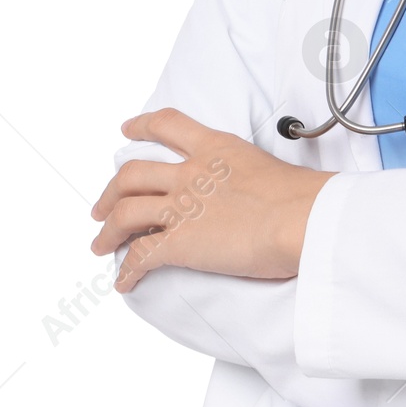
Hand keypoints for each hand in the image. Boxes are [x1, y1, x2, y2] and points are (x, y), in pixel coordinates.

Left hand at [89, 108, 334, 290]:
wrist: (303, 217)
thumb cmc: (302, 196)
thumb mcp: (269, 167)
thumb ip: (248, 175)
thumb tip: (255, 194)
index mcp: (216, 148)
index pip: (168, 125)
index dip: (141, 126)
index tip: (127, 130)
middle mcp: (191, 173)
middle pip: (132, 174)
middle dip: (109, 192)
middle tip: (101, 207)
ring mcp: (182, 207)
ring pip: (124, 213)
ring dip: (107, 232)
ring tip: (101, 245)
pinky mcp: (180, 243)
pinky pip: (140, 256)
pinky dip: (128, 271)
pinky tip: (125, 281)